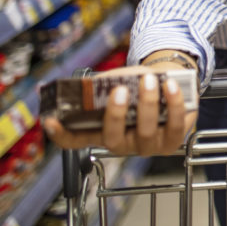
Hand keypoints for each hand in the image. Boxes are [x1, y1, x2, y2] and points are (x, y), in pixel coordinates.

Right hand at [43, 63, 198, 155]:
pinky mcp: (173, 141)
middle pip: (112, 139)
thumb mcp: (120, 81)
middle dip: (115, 114)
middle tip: (120, 90)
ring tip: (149, 79)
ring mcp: (148, 146)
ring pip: (145, 132)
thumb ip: (107, 83)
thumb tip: (95, 83)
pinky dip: (174, 103)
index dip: (62, 135)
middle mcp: (123, 143)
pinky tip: (170, 85)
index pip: (76, 140)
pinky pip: (175, 126)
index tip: (51, 121)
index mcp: (103, 131)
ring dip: (147, 104)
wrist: (171, 82)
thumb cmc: (139, 85)